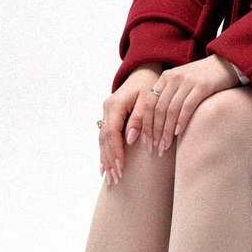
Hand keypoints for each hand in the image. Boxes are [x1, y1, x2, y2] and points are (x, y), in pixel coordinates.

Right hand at [98, 64, 161, 184]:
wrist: (143, 72)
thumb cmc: (149, 85)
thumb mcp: (148, 98)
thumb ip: (140, 117)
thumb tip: (130, 139)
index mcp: (116, 104)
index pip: (112, 132)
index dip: (116, 150)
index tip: (122, 166)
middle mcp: (107, 109)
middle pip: (104, 138)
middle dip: (110, 159)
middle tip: (116, 178)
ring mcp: (106, 113)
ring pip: (102, 140)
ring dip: (106, 159)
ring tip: (110, 178)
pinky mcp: (109, 117)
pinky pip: (104, 137)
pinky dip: (105, 152)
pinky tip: (105, 167)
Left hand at [126, 54, 238, 155]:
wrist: (226, 63)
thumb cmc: (203, 78)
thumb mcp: (182, 82)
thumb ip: (170, 96)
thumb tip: (157, 123)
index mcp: (166, 77)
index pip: (149, 104)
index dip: (146, 124)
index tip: (146, 142)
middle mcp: (174, 78)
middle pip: (158, 109)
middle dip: (155, 132)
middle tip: (156, 149)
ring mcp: (188, 81)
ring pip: (171, 110)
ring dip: (166, 131)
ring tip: (165, 146)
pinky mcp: (202, 85)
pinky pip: (187, 106)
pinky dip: (181, 121)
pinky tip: (178, 132)